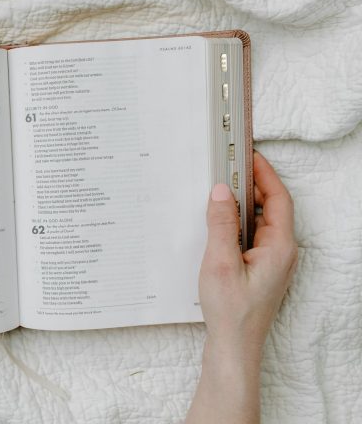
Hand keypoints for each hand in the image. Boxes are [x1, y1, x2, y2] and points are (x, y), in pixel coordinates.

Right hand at [187, 152, 297, 423]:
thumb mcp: (220, 262)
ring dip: (245, 203)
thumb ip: (221, 224)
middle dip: (254, 184)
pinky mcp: (261, 269)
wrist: (234, 346)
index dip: (265, 174)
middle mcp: (282, 252)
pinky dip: (240, 222)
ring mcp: (273, 262)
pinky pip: (254, 235)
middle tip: (231, 166)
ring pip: (262, 221)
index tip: (249, 155)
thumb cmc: (230, 310)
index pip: (278, 199)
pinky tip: (220, 222)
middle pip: (273, 207)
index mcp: (280, 247)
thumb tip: (221, 191)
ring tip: (222, 189)